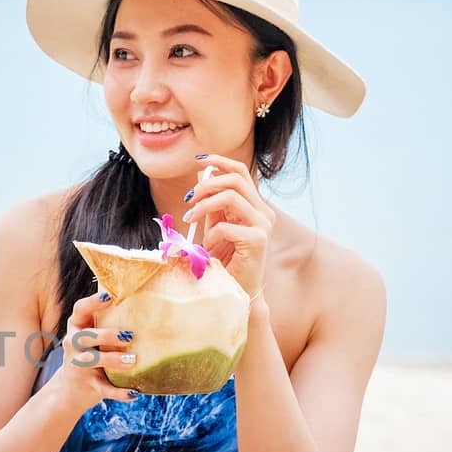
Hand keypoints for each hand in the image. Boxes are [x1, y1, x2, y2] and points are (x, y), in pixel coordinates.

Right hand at [52, 291, 140, 409]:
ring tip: (132, 361)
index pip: (79, 310)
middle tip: (129, 336)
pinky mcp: (88, 386)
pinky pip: (104, 389)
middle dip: (106, 335)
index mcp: (76, 328)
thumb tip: (145, 301)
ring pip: (92, 361)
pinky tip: (135, 392)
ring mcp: (79, 366)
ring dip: (112, 360)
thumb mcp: (92, 338)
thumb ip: (106, 322)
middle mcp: (73, 345)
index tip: (110, 296)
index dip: (92, 302)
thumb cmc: (89, 354)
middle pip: (85, 336)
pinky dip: (119, 393)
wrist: (69, 390)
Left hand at [182, 154, 275, 300]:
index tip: (199, 160)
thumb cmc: (225, 261)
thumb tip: (199, 175)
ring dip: (204, 206)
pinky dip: (210, 235)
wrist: (237, 291)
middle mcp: (262, 212)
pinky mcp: (258, 240)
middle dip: (207, 185)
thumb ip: (210, 203)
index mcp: (254, 205)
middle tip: (188, 200)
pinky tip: (207, 249)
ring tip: (190, 221)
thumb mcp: (214, 226)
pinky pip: (226, 226)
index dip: (219, 161)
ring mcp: (263, 225)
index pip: (240, 172)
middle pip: (236, 179)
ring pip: (231, 196)